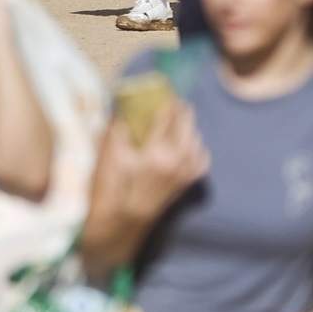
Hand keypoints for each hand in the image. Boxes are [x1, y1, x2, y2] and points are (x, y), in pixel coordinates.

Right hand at [105, 100, 209, 228]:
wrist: (127, 217)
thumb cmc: (115, 186)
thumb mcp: (111, 156)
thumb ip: (117, 131)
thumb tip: (121, 111)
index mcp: (155, 152)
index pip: (166, 119)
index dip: (167, 104)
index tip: (167, 94)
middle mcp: (175, 161)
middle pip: (186, 127)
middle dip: (183, 112)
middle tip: (178, 102)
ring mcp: (184, 172)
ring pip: (196, 141)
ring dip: (189, 129)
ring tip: (182, 121)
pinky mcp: (187, 182)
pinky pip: (201, 159)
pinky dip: (198, 149)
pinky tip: (190, 144)